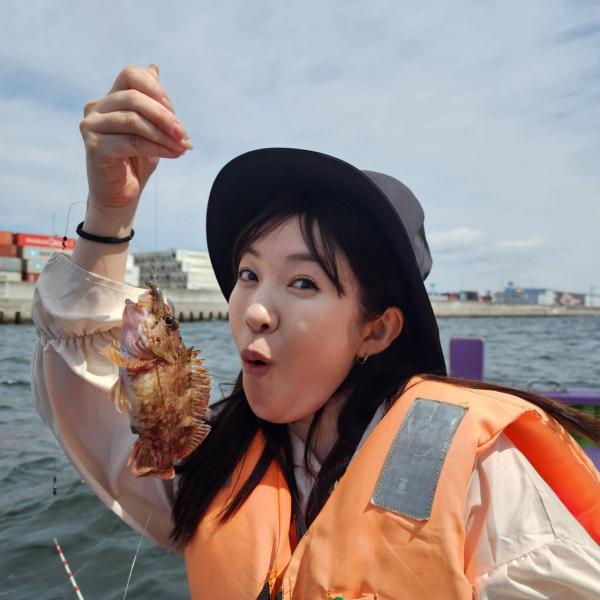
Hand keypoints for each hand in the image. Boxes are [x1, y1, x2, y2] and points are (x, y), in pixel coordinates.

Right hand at [79, 64, 190, 212]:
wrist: (121, 196)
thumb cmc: (136, 162)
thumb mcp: (150, 129)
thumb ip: (151, 102)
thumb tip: (154, 68)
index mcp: (110, 99)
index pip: (130, 75)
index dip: (156, 90)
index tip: (175, 112)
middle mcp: (96, 108)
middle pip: (134, 97)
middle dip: (165, 116)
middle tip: (185, 135)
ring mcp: (92, 126)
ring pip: (134, 120)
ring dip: (164, 134)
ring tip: (182, 147)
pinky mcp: (94, 147)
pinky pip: (132, 142)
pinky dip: (157, 148)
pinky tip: (173, 154)